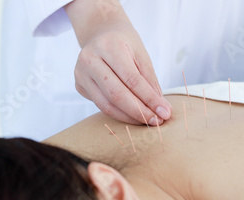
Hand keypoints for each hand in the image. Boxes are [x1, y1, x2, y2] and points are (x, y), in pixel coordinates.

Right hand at [65, 0, 171, 125]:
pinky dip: (118, 113)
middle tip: (156, 122)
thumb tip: (160, 107)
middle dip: (139, 112)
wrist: (99, 32)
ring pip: (106, 105)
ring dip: (129, 117)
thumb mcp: (141, 54)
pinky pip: (100, 104)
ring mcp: (80, 73)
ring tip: (146, 121)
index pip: (132, 80)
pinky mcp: (79, 85)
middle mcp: (90, 59)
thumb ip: (150, 80)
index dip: (149, 99)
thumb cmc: (123, 42)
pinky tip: (132, 114)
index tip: (165, 112)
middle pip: (117, 95)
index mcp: (109, 46)